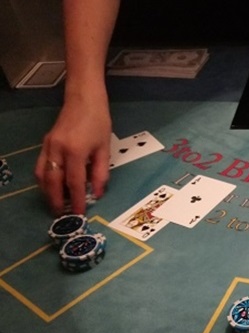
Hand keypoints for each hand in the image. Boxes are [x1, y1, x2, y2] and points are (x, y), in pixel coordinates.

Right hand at [35, 93, 111, 215]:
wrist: (83, 98)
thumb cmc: (98, 121)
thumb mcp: (105, 148)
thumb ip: (101, 172)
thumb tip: (98, 193)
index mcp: (75, 151)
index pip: (75, 182)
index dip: (76, 200)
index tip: (78, 213)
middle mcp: (58, 150)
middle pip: (53, 182)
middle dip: (56, 200)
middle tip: (61, 214)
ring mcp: (48, 146)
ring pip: (43, 175)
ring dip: (48, 192)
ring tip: (56, 203)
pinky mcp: (45, 143)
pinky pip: (41, 166)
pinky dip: (45, 180)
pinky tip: (52, 186)